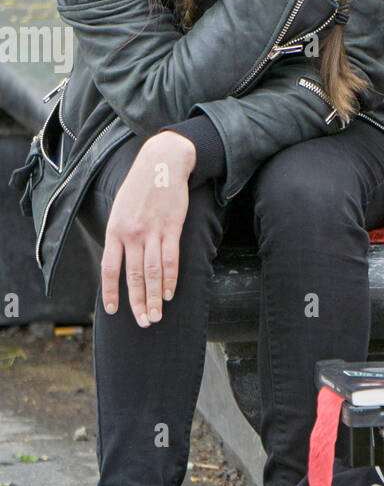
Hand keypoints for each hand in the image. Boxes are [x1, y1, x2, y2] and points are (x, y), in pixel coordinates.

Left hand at [100, 132, 194, 327]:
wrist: (161, 162)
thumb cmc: (140, 186)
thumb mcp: (120, 207)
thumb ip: (119, 233)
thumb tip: (120, 259)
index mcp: (114, 229)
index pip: (109, 268)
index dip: (112, 292)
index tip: (114, 310)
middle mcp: (131, 233)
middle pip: (133, 276)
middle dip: (137, 302)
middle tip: (143, 322)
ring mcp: (152, 231)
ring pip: (152, 273)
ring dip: (154, 297)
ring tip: (156, 315)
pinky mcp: (172, 228)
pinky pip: (170, 259)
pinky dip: (170, 279)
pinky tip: (168, 293)